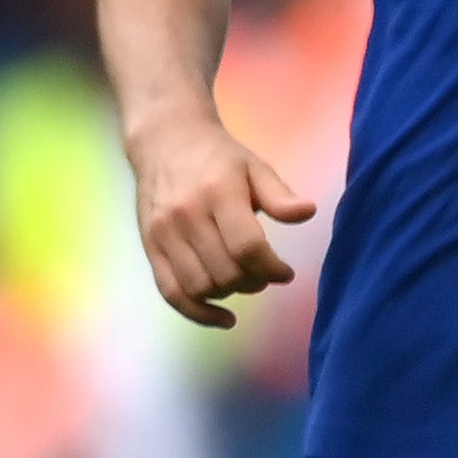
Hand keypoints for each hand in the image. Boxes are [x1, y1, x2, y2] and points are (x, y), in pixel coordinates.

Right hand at [129, 106, 311, 327]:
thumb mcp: (255, 167)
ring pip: (200, 287)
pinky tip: (223, 317)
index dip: (272, 269)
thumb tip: (307, 213)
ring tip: (243, 281)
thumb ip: (279, 196)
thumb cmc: (218, 156)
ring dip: (229, 294)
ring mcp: (163, 233)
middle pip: (225, 272)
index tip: (285, 272)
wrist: (164, 140)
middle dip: (254, 282)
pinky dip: (198, 313)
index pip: (247, 248)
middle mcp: (186, 215)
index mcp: (217, 192)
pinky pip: (172, 293)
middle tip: (266, 274)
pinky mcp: (150, 247)